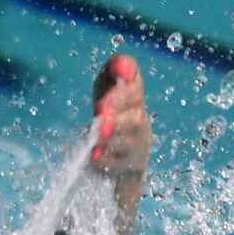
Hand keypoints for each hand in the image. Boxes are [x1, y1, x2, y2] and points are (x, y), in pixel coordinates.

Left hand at [88, 54, 150, 234]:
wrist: (123, 162)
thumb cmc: (112, 117)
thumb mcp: (109, 91)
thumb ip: (113, 74)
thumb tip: (122, 63)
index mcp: (134, 100)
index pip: (134, 86)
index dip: (128, 77)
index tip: (120, 69)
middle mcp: (139, 123)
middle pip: (133, 117)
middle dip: (117, 111)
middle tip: (100, 109)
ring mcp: (136, 148)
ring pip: (129, 143)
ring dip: (113, 135)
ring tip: (98, 130)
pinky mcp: (128, 170)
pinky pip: (119, 167)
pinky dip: (106, 161)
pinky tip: (94, 157)